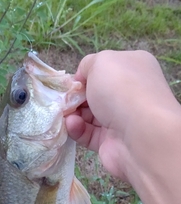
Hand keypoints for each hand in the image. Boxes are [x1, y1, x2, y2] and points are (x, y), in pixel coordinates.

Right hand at [66, 50, 176, 181]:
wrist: (141, 134)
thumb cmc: (121, 89)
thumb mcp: (101, 62)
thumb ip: (87, 64)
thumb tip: (81, 79)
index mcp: (133, 68)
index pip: (105, 69)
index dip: (85, 75)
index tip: (71, 82)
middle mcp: (130, 93)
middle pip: (95, 93)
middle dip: (76, 96)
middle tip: (63, 100)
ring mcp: (122, 119)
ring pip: (89, 115)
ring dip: (73, 113)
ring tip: (66, 114)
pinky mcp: (111, 141)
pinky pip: (88, 133)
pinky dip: (77, 129)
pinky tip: (73, 125)